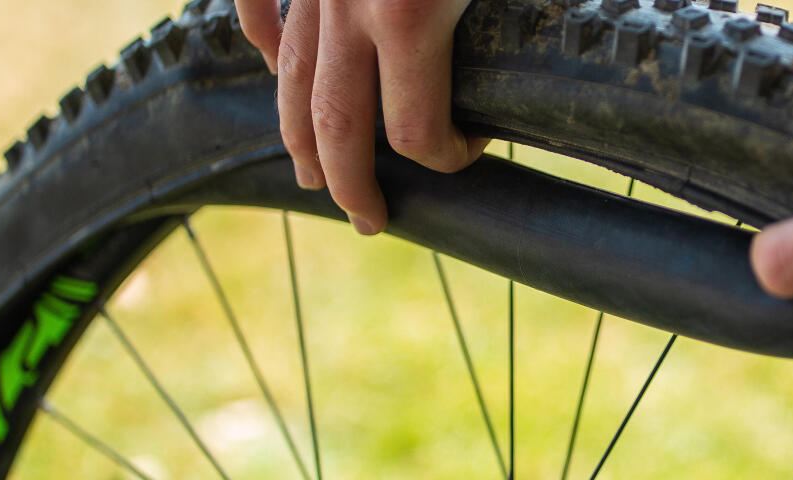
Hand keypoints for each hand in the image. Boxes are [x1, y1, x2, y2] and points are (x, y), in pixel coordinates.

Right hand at [236, 0, 488, 234]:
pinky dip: (260, 36)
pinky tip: (270, 64)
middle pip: (336, 122)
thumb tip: (536, 82)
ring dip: (298, 130)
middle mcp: (350, 2)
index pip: (415, 129)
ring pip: (293, 69)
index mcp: (409, 15)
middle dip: (349, 184)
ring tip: (310, 172)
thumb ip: (509, 34)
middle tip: (367, 220)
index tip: (471, 147)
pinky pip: (256, 1)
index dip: (447, 155)